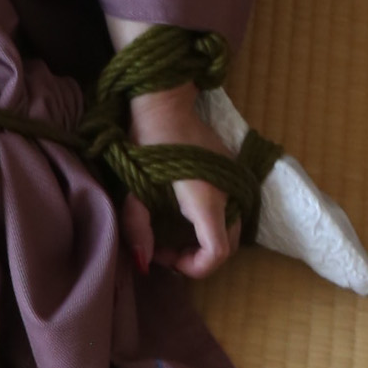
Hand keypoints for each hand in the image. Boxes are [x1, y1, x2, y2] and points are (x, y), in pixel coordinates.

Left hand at [118, 84, 238, 280]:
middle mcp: (228, 193)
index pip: (218, 252)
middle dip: (198, 257)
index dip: (194, 267)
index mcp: (206, 199)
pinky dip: (211, 224)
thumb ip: (138, 226)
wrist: (165, 100)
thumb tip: (142, 262)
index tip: (166, 258)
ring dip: (205, 241)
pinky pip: (229, 209)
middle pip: (228, 244)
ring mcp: (232, 181)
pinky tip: (183, 216)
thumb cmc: (148, 140)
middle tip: (166, 249)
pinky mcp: (230, 171)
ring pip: (230, 228)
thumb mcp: (135, 185)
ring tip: (172, 236)